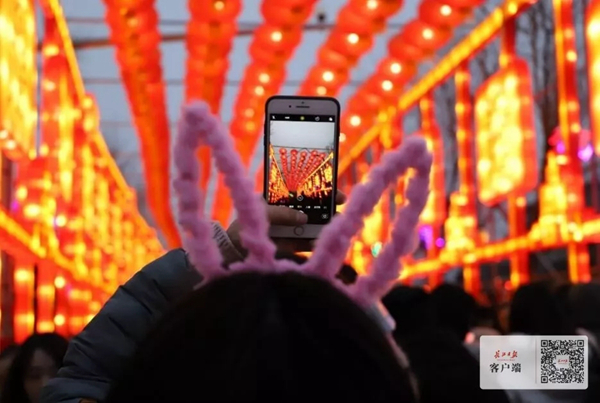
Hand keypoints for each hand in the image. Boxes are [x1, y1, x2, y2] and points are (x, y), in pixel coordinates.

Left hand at [227, 191, 346, 254]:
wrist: (232, 252)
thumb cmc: (242, 227)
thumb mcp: (260, 213)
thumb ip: (281, 213)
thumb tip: (303, 217)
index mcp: (279, 199)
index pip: (301, 189)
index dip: (316, 185)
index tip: (330, 184)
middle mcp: (288, 212)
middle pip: (312, 205)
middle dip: (326, 202)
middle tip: (341, 201)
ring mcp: (291, 229)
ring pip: (313, 223)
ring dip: (325, 222)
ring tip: (336, 221)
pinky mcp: (292, 246)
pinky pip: (308, 243)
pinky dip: (316, 242)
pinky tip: (322, 240)